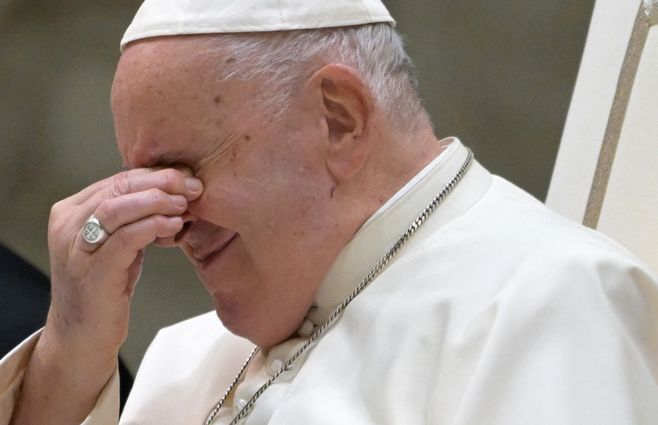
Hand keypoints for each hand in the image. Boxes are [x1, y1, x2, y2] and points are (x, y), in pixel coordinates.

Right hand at [44, 167, 202, 356]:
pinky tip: (174, 225)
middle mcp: (68, 225)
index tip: (187, 176)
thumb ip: (133, 217)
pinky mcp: (92, 272)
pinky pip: (124, 239)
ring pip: (117, 208)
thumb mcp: (117, 243)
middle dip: (160, 182)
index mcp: (72, 211)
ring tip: (185, 203)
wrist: (83, 335)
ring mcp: (77, 249)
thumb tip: (175, 191)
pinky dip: (152, 226)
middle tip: (193, 185)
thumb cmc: (104, 286)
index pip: (118, 179)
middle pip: (118, 187)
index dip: (155, 174)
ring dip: (156, 201)